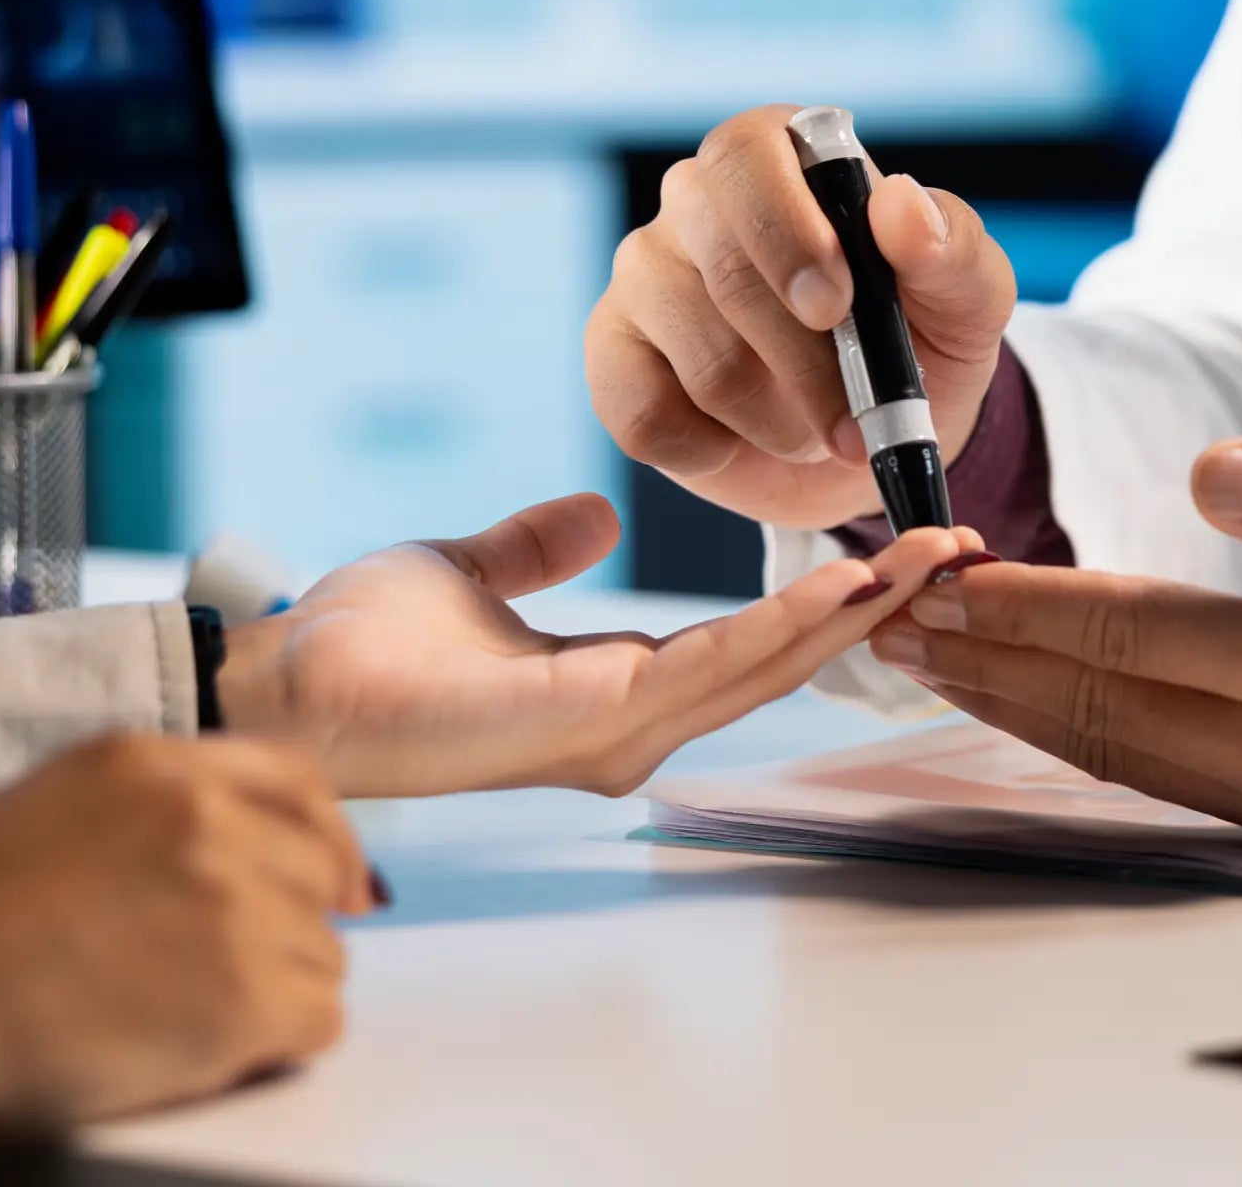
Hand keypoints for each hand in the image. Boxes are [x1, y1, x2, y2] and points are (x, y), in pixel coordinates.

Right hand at [0, 734, 365, 1152]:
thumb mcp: (52, 808)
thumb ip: (158, 805)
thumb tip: (252, 838)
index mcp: (156, 765)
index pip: (299, 782)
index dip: (329, 838)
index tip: (344, 880)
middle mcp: (208, 819)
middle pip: (319, 871)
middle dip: (289, 923)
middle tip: (230, 969)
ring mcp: (234, 902)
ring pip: (322, 950)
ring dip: (275, 987)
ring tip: (183, 1011)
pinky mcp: (245, 993)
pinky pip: (318, 1018)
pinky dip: (278, 1043)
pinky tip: (212, 1048)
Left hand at [219, 491, 982, 796]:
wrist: (287, 684)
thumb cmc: (362, 647)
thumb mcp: (474, 569)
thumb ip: (539, 546)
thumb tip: (596, 512)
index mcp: (616, 686)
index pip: (749, 643)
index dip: (828, 598)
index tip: (895, 547)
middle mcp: (632, 721)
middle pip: (784, 660)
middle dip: (874, 603)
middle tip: (954, 548)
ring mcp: (618, 730)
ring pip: (766, 665)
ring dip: (851, 610)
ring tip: (923, 558)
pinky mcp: (593, 720)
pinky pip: (710, 667)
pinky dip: (782, 623)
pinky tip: (838, 582)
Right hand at [584, 104, 1017, 528]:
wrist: (877, 436)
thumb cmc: (922, 340)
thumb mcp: (968, 299)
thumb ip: (950, 248)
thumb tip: (899, 204)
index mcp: (781, 156)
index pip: (747, 153)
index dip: (786, 231)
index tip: (836, 307)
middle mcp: (697, 200)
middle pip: (724, 268)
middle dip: (807, 364)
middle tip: (856, 420)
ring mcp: (646, 277)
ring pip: (700, 358)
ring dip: (780, 419)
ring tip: (817, 427)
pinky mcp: (614, 358)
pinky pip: (644, 416)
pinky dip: (715, 452)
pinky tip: (748, 444)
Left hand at [868, 432, 1241, 840]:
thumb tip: (1212, 473)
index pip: (1121, 632)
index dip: (1018, 599)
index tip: (935, 565)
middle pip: (1091, 701)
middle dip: (980, 654)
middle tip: (885, 610)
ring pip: (1107, 751)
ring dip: (1008, 699)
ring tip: (927, 651)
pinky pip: (1150, 774)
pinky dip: (1073, 731)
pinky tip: (1024, 696)